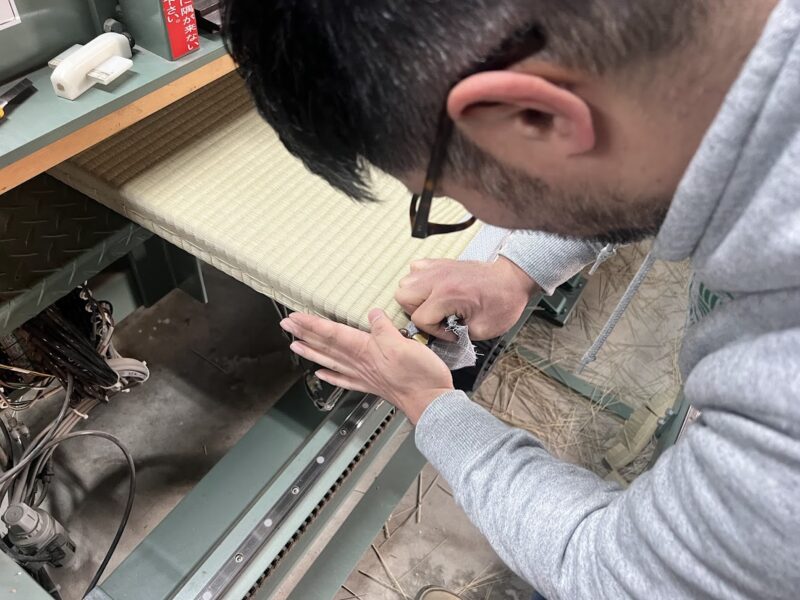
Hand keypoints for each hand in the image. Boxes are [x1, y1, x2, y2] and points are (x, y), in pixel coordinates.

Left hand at [279, 309, 453, 423]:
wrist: (430, 401)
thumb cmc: (419, 375)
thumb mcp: (403, 343)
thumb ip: (384, 328)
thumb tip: (372, 314)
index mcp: (366, 349)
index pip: (333, 333)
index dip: (312, 324)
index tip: (295, 317)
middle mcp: (360, 363)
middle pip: (327, 346)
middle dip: (305, 335)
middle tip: (286, 326)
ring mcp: (365, 375)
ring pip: (332, 361)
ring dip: (312, 352)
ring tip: (295, 346)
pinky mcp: (373, 385)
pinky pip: (345, 380)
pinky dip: (331, 376)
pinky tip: (321, 374)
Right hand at [395, 257, 538, 340]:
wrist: (512, 279)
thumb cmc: (502, 303)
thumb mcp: (482, 329)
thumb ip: (458, 335)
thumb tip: (445, 335)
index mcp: (448, 295)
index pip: (420, 318)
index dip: (433, 331)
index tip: (449, 332)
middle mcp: (438, 279)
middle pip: (402, 296)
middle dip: (415, 312)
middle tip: (435, 317)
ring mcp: (437, 268)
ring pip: (406, 281)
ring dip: (415, 296)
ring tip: (433, 304)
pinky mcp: (440, 263)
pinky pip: (416, 269)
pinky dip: (419, 281)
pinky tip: (433, 290)